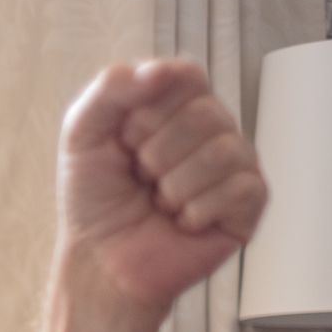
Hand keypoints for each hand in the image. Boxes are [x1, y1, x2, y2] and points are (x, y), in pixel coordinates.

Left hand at [54, 58, 267, 316]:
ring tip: (159, 202)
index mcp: (177, 107)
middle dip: (155, 154)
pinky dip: (195, 212)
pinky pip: (239, 190)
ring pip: (221, 152)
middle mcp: (212, 129)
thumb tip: (159, 70)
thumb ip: (110, 89)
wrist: (100, 262)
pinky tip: (181, 222)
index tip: (125, 139)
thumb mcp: (82, 135)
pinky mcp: (249, 204)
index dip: (149, 111)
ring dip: (173, 186)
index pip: (187, 76)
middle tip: (141, 177)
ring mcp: (235, 165)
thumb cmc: (93, 201)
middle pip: (204, 114)